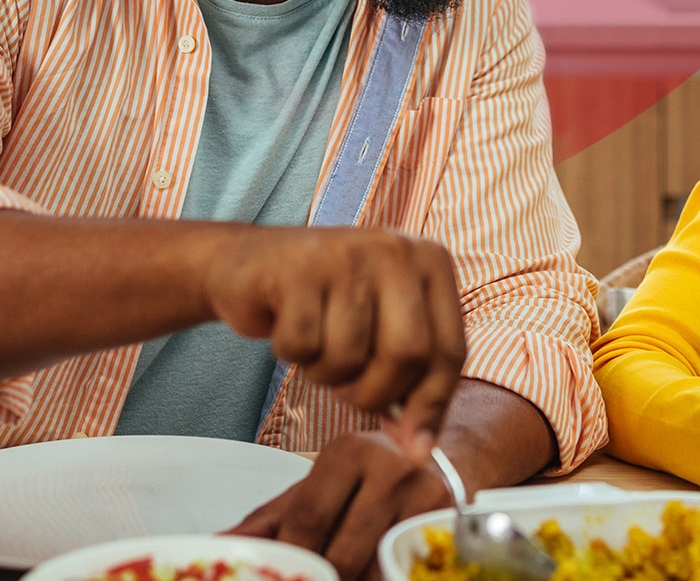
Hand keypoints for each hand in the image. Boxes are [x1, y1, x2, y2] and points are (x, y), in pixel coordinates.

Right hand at [204, 227, 464, 439]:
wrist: (250, 266)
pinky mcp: (298, 268)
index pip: (450, 349)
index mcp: (431, 261)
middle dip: (375, 393)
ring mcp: (347, 254)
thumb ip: (410, 383)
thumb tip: (419, 450)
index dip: (432, 405)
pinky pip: (303, 345)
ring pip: (350, 355)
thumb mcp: (380, 333)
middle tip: (348, 390)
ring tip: (317, 345)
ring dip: (326, 373)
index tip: (414, 447)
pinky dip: (293, 353)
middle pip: (407, 354)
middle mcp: (396, 249)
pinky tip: (289, 327)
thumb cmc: (325, 307)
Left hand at [229, 428, 450, 578]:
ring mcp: (426, 498)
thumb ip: (272, 518)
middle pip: (342, 555)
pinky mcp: (449, 525)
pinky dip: (381, 578)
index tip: (281, 576)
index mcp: (349, 451)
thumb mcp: (322, 483)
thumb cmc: (377, 472)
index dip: (292, 560)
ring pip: (374, 572)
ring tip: (341, 573)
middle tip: (312, 577)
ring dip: (352, 580)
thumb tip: (220, 543)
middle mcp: (391, 469)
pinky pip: (403, 572)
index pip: (308, 521)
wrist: (451, 455)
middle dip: (321, 579)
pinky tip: (370, 573)